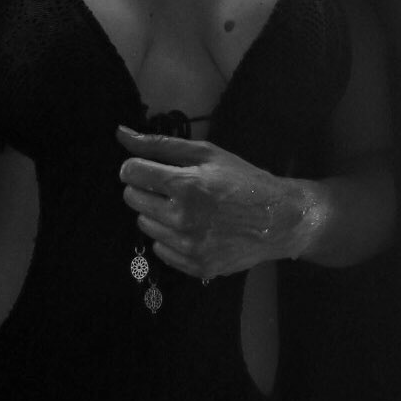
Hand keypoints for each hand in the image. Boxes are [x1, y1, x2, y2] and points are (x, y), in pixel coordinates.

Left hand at [115, 125, 320, 277]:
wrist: (280, 220)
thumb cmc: (243, 181)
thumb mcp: (207, 154)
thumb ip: (160, 144)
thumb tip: (120, 134)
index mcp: (186, 186)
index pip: (132, 173)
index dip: (136, 167)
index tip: (147, 168)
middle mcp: (184, 219)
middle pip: (133, 199)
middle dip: (145, 189)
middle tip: (170, 187)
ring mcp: (189, 247)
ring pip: (144, 225)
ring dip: (157, 213)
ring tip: (185, 208)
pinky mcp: (196, 266)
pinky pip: (160, 250)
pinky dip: (169, 238)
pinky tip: (191, 228)